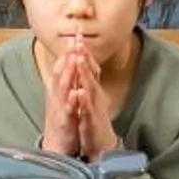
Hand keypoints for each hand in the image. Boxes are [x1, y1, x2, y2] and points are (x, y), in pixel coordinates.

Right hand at [39, 38, 85, 155]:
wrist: (56, 144)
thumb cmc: (62, 118)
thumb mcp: (62, 97)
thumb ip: (65, 80)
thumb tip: (69, 61)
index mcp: (56, 88)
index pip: (62, 65)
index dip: (68, 50)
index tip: (75, 34)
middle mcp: (55, 95)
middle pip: (60, 71)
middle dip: (68, 55)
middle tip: (74, 40)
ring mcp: (58, 107)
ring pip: (62, 87)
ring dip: (68, 72)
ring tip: (74, 59)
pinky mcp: (63, 121)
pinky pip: (67, 109)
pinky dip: (71, 100)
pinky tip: (76, 92)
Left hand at [71, 42, 120, 157]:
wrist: (101, 144)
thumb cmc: (93, 119)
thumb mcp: (89, 98)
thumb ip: (86, 81)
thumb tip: (82, 63)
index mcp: (93, 89)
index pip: (89, 66)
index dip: (83, 51)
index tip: (77, 34)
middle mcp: (96, 95)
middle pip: (90, 72)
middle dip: (84, 56)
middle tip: (79, 40)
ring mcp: (94, 107)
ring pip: (89, 88)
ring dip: (84, 73)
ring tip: (79, 59)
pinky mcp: (91, 121)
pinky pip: (87, 109)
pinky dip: (83, 100)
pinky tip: (80, 92)